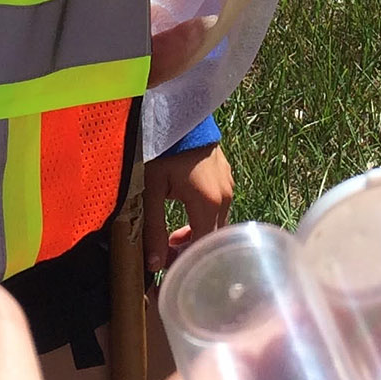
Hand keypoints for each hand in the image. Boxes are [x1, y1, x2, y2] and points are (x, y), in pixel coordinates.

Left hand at [142, 141, 234, 271]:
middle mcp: (225, 197)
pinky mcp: (227, 177)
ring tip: (173, 235)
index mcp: (207, 202)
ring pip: (217, 223)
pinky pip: (219, 208)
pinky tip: (185, 216)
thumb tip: (154, 265)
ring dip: (197, 233)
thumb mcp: (152, 189)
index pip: (202, 246)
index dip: (185, 261)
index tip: (165, 267)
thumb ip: (153, 227)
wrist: (179, 113)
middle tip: (167, 254)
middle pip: (213, 237)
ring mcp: (229, 185)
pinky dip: (204, 218)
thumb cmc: (163, 150)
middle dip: (191, 250)